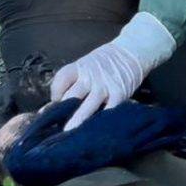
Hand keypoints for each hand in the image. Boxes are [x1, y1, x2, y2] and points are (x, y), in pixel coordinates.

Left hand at [49, 12, 174, 131]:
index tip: (54, 104)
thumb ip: (75, 80)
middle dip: (61, 113)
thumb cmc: (106, 61)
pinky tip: (94, 131)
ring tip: (68, 134)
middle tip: (54, 127)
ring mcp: (104, 86)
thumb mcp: (87, 64)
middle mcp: (90, 77)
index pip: (61, 79)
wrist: (132, 51)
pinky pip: (107, 112)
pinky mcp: (119, 95)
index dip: (55, 93)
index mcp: (79, 67)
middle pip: (70, 96)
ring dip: (76, 121)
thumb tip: (58, 101)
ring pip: (86, 107)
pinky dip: (100, 122)